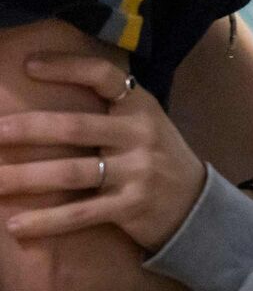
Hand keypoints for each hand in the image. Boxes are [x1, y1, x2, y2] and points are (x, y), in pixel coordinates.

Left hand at [0, 55, 205, 251]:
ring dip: (25, 178)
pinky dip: (46, 221)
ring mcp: (138, 172)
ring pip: (71, 173)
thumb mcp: (144, 124)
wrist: (196, 204)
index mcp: (141, 107)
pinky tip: (15, 225)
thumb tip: (47, 93)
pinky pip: (81, 213)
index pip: (104, 76)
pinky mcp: (132, 207)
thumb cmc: (156, 158)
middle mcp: (140, 135)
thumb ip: (108, 110)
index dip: (67, 67)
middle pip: (76, 128)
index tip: (27, 65)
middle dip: (29, 129)